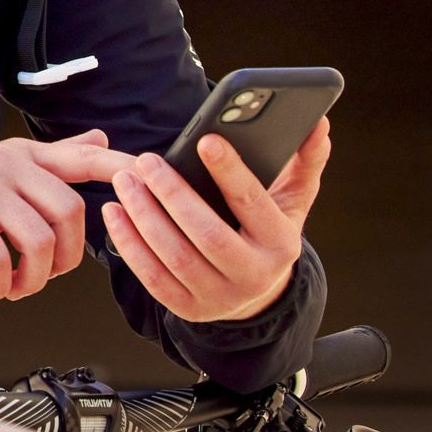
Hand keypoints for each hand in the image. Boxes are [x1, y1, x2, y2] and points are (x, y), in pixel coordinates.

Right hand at [0, 131, 127, 299]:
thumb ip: (50, 160)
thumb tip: (99, 140)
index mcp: (21, 155)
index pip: (83, 156)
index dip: (119, 166)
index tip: (147, 177)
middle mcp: (6, 163)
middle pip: (70, 211)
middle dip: (68, 257)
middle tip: (44, 277)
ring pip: (40, 238)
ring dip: (34, 279)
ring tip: (14, 288)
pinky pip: (0, 255)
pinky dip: (1, 283)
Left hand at [102, 119, 332, 323]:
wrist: (255, 292)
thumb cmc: (266, 231)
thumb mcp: (292, 201)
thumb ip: (305, 162)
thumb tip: (318, 123)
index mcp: (281, 243)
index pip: (252, 203)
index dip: (229, 171)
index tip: (205, 140)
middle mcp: (253, 275)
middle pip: (207, 234)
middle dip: (172, 194)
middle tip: (145, 161)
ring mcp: (219, 297)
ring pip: (175, 256)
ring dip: (143, 216)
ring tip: (124, 182)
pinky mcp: (188, 309)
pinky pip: (152, 277)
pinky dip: (128, 244)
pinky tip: (113, 213)